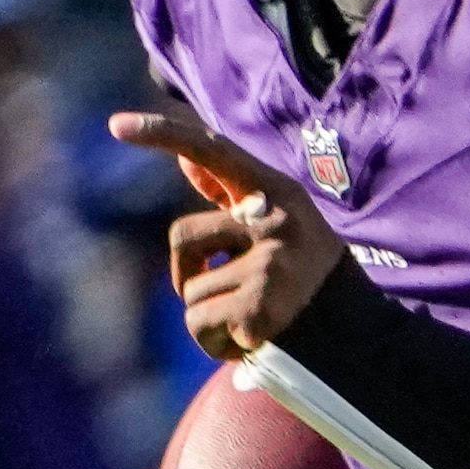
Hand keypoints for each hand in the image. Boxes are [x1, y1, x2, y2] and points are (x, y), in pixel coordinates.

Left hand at [111, 106, 350, 361]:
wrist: (353, 336)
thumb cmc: (304, 275)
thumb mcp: (277, 222)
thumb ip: (231, 194)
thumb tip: (184, 159)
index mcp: (277, 191)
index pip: (214, 149)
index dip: (164, 134)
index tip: (116, 125)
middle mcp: (273, 220)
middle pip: (181, 236)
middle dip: (187, 272)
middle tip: (223, 292)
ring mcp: (267, 264)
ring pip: (189, 291)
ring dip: (207, 315)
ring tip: (249, 321)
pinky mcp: (257, 309)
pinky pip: (199, 325)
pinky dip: (214, 344)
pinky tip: (248, 343)